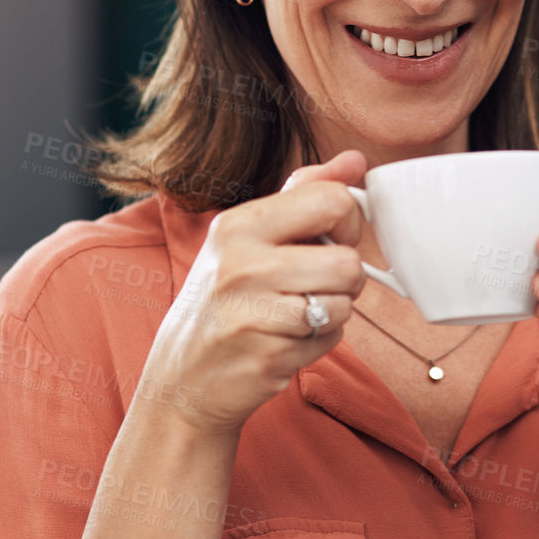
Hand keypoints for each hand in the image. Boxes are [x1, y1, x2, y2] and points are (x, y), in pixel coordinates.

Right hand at [137, 150, 367, 441]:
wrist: (183, 377)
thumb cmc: (223, 298)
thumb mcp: (248, 235)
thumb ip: (304, 193)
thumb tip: (355, 161)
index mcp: (239, 225)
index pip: (331, 201)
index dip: (348, 221)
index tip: (332, 237)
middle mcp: (242, 265)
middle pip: (347, 261)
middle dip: (346, 276)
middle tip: (317, 282)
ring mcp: (253, 314)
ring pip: (344, 303)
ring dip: (333, 311)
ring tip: (296, 312)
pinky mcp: (269, 356)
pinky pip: (331, 339)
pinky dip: (320, 341)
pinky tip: (288, 339)